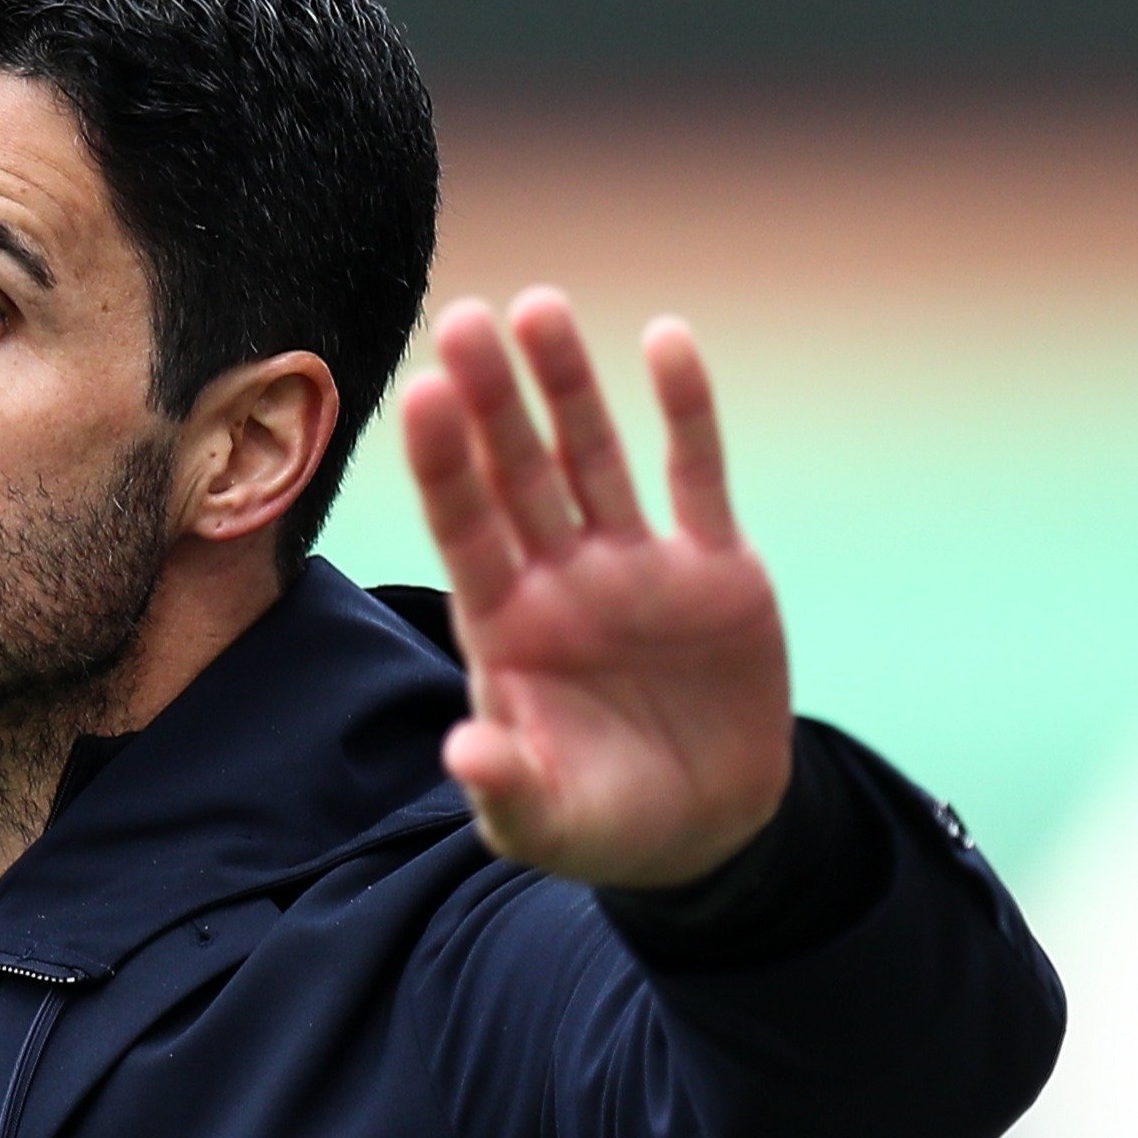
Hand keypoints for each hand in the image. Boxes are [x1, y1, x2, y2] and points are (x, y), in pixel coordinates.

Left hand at [398, 289, 791, 887]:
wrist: (707, 831)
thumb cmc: (602, 823)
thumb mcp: (547, 821)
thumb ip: (506, 785)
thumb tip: (464, 753)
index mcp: (505, 629)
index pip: (464, 530)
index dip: (445, 464)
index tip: (424, 392)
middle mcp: (559, 580)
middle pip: (518, 473)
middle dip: (493, 401)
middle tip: (463, 319)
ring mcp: (635, 566)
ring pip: (592, 456)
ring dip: (569, 384)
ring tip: (540, 305)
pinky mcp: (712, 567)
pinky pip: (696, 474)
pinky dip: (685, 411)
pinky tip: (665, 340)